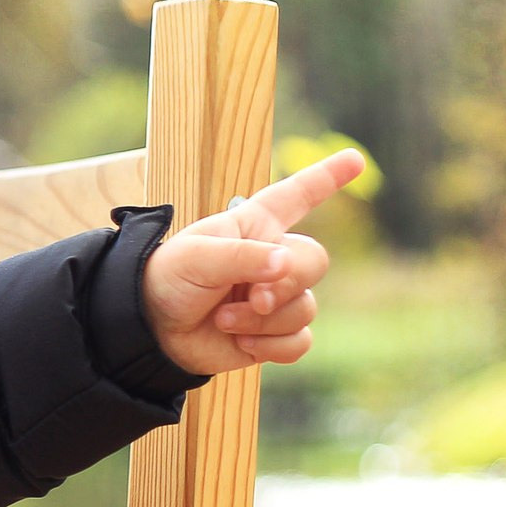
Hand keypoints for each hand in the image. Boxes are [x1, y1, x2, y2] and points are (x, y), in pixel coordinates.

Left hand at [141, 149, 364, 376]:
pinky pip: (300, 341)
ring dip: (264, 320)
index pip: (297, 196)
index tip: (356, 158)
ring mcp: (276, 297)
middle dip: (286, 284)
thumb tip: (285, 264)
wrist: (150, 331)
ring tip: (223, 320)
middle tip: (253, 297)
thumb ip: (242, 257)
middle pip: (314, 261)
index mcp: (254, 226)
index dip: (327, 177)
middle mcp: (271, 258)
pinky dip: (272, 347)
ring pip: (305, 308)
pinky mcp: (273, 333)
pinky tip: (241, 342)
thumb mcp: (197, 257)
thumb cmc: (167, 279)